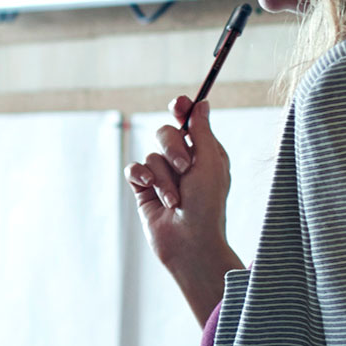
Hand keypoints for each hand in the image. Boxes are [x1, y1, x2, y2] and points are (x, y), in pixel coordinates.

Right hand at [125, 97, 241, 323]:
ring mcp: (161, 176)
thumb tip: (202, 103)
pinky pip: (134, 169)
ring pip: (152, 156)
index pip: (188, 122)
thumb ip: (202, 130)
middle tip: (185, 168)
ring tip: (175, 200)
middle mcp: (182, 162)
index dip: (181, 109)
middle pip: (165, 133)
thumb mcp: (210, 162)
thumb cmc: (207, 205)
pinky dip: (142, 177)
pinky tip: (149, 190)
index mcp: (203, 153)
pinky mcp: (143, 190)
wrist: (190, 243)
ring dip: (164, 178)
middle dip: (173, 148)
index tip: (178, 104)